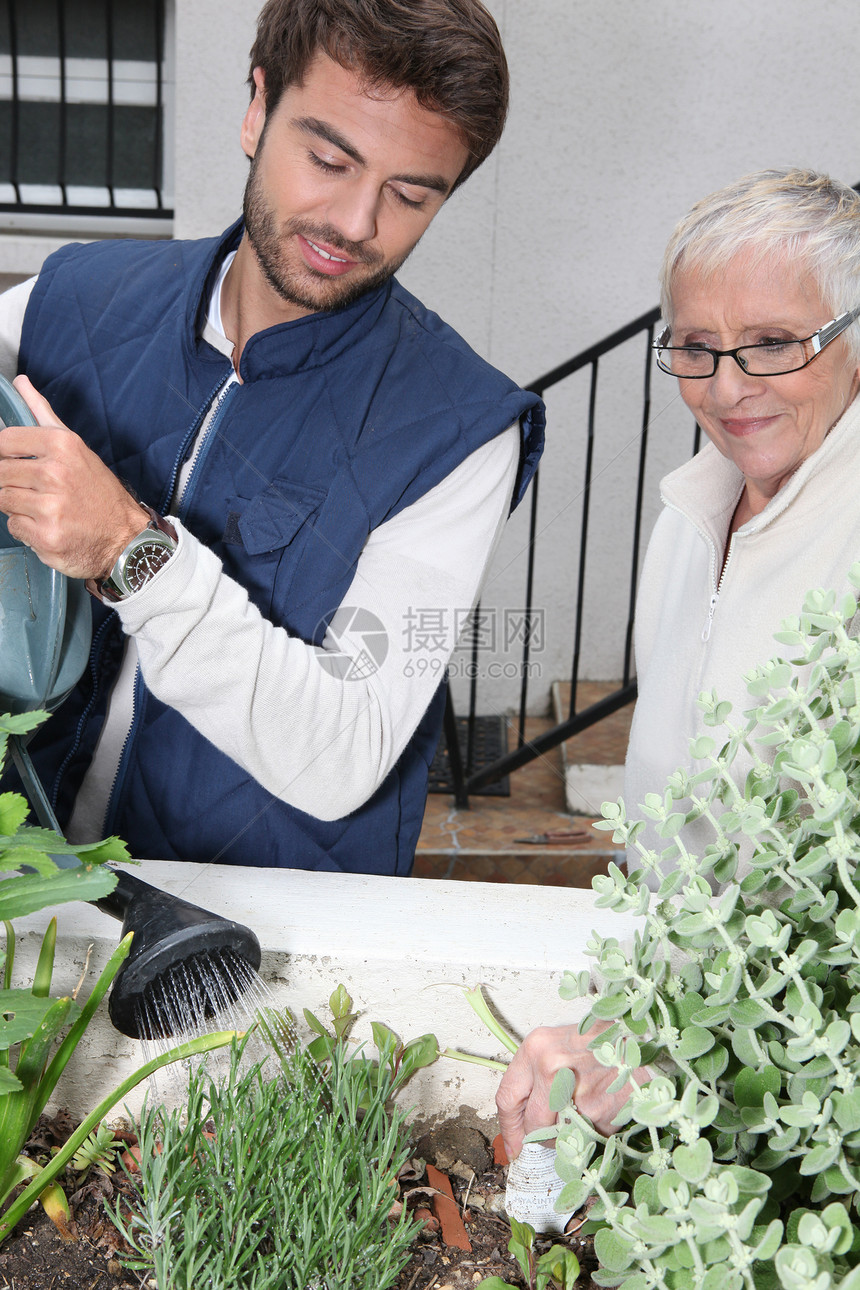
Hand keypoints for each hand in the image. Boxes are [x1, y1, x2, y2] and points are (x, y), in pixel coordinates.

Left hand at [0, 375, 147, 578]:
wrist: (126, 537)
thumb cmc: (99, 493)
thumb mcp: (76, 447)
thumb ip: (43, 413)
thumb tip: (21, 383)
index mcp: (61, 445)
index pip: (5, 441)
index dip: (5, 455)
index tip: (16, 463)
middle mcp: (55, 473)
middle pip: (1, 473)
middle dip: (14, 483)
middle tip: (38, 491)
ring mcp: (51, 506)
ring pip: (4, 500)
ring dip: (19, 506)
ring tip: (44, 508)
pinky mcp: (46, 535)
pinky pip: (14, 526)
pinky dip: (26, 528)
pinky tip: (48, 525)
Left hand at [496, 1020, 649, 1159]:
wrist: (637, 1044)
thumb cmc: (598, 1044)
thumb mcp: (557, 1046)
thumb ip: (534, 1077)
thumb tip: (518, 1120)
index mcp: (536, 1047)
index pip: (507, 1097)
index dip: (509, 1127)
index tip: (513, 1143)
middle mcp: (550, 1066)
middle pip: (531, 1123)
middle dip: (538, 1135)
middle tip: (550, 1131)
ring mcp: (573, 1090)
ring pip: (555, 1135)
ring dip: (565, 1134)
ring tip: (582, 1111)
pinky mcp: (595, 1109)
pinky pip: (582, 1135)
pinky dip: (590, 1131)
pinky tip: (599, 1110)